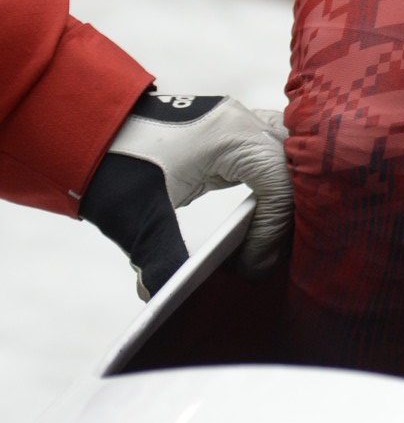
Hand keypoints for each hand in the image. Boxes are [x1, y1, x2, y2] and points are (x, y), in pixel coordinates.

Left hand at [80, 87, 292, 298]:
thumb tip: (168, 300)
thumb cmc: (113, 164)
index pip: (282, 185)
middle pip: (301, 170)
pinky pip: (280, 157)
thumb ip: (161, 260)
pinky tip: (267, 219)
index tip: (246, 267)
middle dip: (293, 219)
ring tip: (271, 242)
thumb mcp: (138, 218)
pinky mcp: (236, 132)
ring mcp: (243, 122)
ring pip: (296, 160)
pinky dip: (282, 187)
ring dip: (292, 201)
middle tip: (265, 259)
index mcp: (230, 135)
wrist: (82, 127)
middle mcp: (245, 122)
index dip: (273, 234)